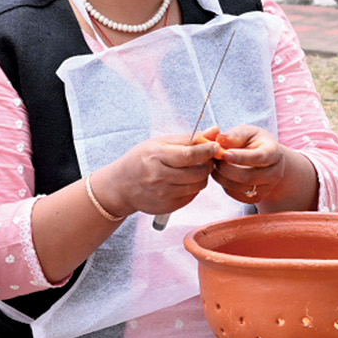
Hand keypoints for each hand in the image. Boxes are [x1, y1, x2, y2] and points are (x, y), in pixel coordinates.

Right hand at [94, 132, 220, 216]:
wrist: (121, 186)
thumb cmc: (142, 160)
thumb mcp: (160, 143)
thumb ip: (189, 138)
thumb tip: (215, 130)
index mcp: (156, 157)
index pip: (188, 155)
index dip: (206, 151)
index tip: (217, 146)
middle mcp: (159, 177)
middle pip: (197, 172)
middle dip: (208, 164)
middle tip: (208, 157)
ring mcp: (163, 194)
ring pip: (198, 185)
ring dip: (202, 176)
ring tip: (196, 168)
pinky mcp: (168, 207)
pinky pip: (192, 196)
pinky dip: (194, 187)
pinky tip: (185, 180)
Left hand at [210, 125, 292, 203]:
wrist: (266, 161)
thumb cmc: (255, 142)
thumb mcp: (248, 133)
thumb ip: (235, 135)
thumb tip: (220, 139)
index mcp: (274, 153)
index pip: (259, 157)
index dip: (241, 157)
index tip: (224, 154)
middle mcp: (274, 173)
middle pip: (248, 177)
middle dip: (226, 168)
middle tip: (214, 158)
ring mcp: (266, 188)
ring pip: (239, 187)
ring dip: (222, 177)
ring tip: (216, 164)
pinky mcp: (256, 198)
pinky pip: (235, 194)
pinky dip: (224, 185)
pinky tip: (221, 174)